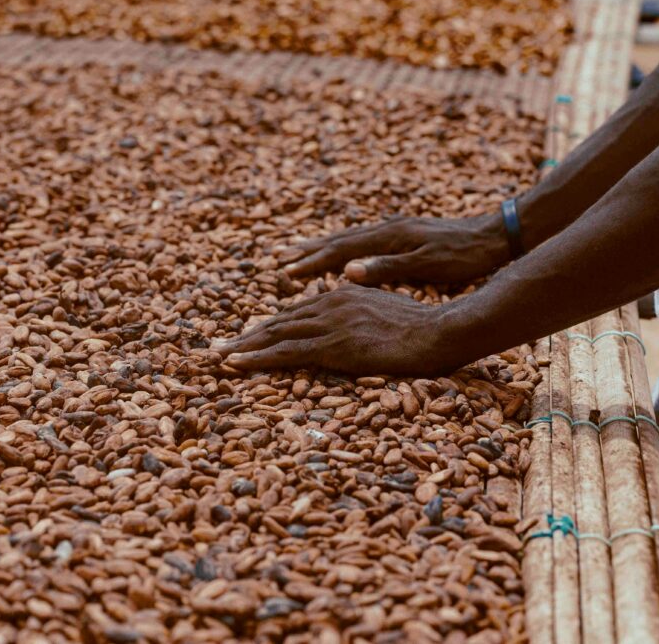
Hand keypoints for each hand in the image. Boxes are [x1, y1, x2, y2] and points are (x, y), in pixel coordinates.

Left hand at [212, 285, 459, 375]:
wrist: (442, 331)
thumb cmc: (426, 328)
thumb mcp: (391, 311)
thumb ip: (367, 311)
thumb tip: (359, 319)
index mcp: (344, 294)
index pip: (298, 312)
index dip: (271, 326)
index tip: (248, 336)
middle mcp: (332, 302)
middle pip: (280, 320)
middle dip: (246, 335)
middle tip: (217, 347)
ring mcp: (331, 323)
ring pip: (275, 334)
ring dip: (242, 346)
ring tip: (216, 357)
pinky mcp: (334, 345)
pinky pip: (286, 352)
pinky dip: (256, 358)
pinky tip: (234, 364)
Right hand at [279, 214, 509, 284]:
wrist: (496, 235)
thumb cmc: (464, 256)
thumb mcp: (427, 265)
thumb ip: (386, 268)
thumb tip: (346, 272)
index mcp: (389, 236)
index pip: (340, 249)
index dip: (311, 261)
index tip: (285, 271)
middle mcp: (387, 228)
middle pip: (338, 239)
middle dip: (307, 250)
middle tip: (277, 258)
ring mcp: (395, 230)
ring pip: (349, 238)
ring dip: (321, 246)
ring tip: (298, 251)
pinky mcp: (404, 234)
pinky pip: (363, 241)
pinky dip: (343, 248)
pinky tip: (339, 254)